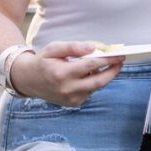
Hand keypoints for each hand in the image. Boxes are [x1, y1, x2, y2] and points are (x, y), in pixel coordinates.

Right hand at [8, 41, 123, 106]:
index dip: (107, 59)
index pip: (90, 65)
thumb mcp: (55, 48)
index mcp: (61, 74)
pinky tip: (90, 74)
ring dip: (104, 76)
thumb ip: (74, 47)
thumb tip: (93, 48)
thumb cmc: (43, 61)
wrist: (28, 80)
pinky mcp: (73, 103)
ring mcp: (70, 99)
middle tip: (121, 61)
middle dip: (112, 71)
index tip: (119, 54)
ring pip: (95, 87)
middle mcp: (67, 89)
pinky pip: (89, 92)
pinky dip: (94, 82)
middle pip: (98, 81)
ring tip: (107, 64)